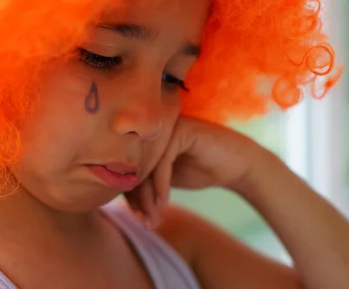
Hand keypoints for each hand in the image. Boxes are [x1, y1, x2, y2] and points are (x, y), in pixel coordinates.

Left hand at [125, 116, 269, 227]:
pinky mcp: (181, 131)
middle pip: (134, 166)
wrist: (237, 165)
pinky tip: (164, 204)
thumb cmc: (200, 171)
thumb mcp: (165, 180)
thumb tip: (111, 196)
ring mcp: (166, 127)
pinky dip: (161, 187)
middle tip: (145, 222)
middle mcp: (152, 130)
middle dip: (138, 199)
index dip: (128, 194)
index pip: (127, 166)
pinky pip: (162, 162)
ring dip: (148, 198)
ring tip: (153, 219)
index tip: (136, 216)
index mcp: (145, 138)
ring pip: (146, 165)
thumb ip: (143, 181)